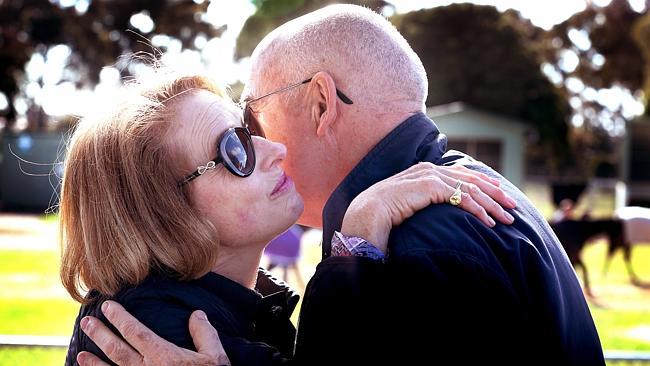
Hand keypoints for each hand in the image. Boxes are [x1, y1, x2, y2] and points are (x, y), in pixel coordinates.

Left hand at [77, 300, 229, 365]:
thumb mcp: (215, 357)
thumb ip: (204, 334)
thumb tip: (196, 314)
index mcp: (163, 356)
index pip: (135, 331)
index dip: (119, 318)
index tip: (107, 306)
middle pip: (116, 349)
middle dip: (100, 334)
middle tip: (87, 323)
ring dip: (94, 362)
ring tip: (80, 353)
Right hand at [341, 162, 516, 251]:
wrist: (367, 213)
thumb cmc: (383, 214)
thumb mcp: (406, 203)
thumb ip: (421, 200)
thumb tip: (433, 210)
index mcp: (425, 171)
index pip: (461, 174)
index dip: (483, 183)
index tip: (499, 194)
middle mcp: (430, 170)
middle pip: (471, 179)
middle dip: (495, 193)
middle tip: (512, 206)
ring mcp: (431, 176)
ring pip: (471, 189)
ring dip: (492, 205)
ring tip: (507, 218)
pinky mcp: (431, 187)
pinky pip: (462, 198)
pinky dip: (479, 211)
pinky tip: (489, 223)